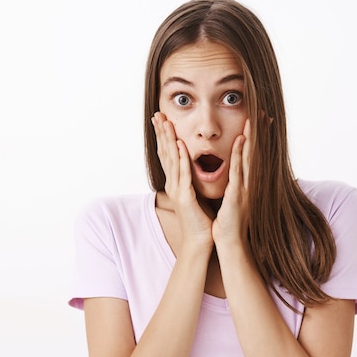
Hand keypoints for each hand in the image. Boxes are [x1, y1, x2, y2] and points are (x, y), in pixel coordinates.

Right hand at [152, 112, 213, 243]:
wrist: (199, 241)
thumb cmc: (200, 220)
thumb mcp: (195, 195)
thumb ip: (192, 181)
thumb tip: (195, 169)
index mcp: (176, 182)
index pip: (168, 155)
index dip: (164, 137)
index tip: (161, 120)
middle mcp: (173, 183)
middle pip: (165, 153)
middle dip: (161, 133)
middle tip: (157, 114)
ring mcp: (177, 190)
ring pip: (172, 159)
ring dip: (169, 140)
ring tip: (166, 123)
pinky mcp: (185, 197)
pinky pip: (183, 173)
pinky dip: (182, 158)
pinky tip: (180, 145)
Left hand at [212, 119, 250, 245]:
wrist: (231, 242)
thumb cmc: (230, 222)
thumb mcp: (234, 199)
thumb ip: (236, 185)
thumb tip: (236, 173)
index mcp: (248, 183)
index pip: (254, 156)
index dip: (257, 138)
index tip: (261, 121)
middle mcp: (250, 183)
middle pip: (257, 153)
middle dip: (260, 133)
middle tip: (264, 112)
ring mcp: (246, 187)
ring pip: (250, 157)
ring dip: (251, 137)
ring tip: (253, 119)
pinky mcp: (238, 193)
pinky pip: (239, 170)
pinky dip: (240, 154)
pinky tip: (241, 139)